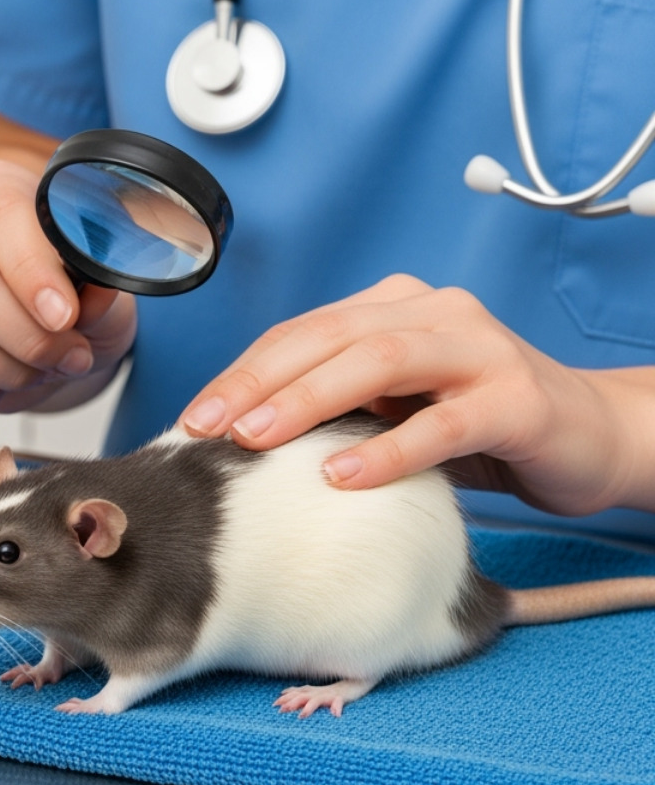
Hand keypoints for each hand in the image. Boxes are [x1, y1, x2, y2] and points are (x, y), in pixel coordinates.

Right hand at [0, 157, 136, 413]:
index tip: (63, 316)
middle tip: (65, 356)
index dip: (31, 271)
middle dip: (25, 337)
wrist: (44, 323)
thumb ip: (100, 284)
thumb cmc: (70, 290)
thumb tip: (90, 297)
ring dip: (2, 371)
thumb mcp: (103, 281)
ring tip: (33, 369)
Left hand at [177, 274, 633, 515]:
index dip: (243, 371)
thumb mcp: (394, 407)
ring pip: (380, 361)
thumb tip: (235, 437)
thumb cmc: (476, 425)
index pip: (302, 331)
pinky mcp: (518, 400)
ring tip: (256, 440)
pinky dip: (388, 449)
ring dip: (308, 399)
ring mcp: (480, 350)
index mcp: (394, 307)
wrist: (591, 437)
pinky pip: (444, 422)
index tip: (192, 416)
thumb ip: (335, 405)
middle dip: (258, 381)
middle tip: (207, 426)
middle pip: (329, 336)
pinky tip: (341, 476)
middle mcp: (435, 313)